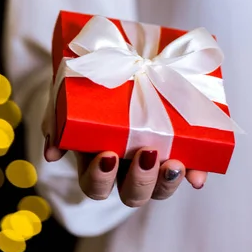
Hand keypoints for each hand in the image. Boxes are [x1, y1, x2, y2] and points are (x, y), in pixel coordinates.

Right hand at [41, 97, 206, 207]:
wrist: (120, 58)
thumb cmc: (89, 84)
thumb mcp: (66, 96)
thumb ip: (56, 120)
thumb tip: (52, 155)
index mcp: (96, 160)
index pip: (95, 186)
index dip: (100, 179)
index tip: (107, 155)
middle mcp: (125, 167)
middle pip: (132, 194)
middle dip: (140, 181)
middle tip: (146, 154)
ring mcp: (153, 160)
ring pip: (161, 188)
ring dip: (168, 182)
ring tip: (175, 164)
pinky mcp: (179, 147)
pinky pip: (191, 170)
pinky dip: (197, 174)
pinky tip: (199, 175)